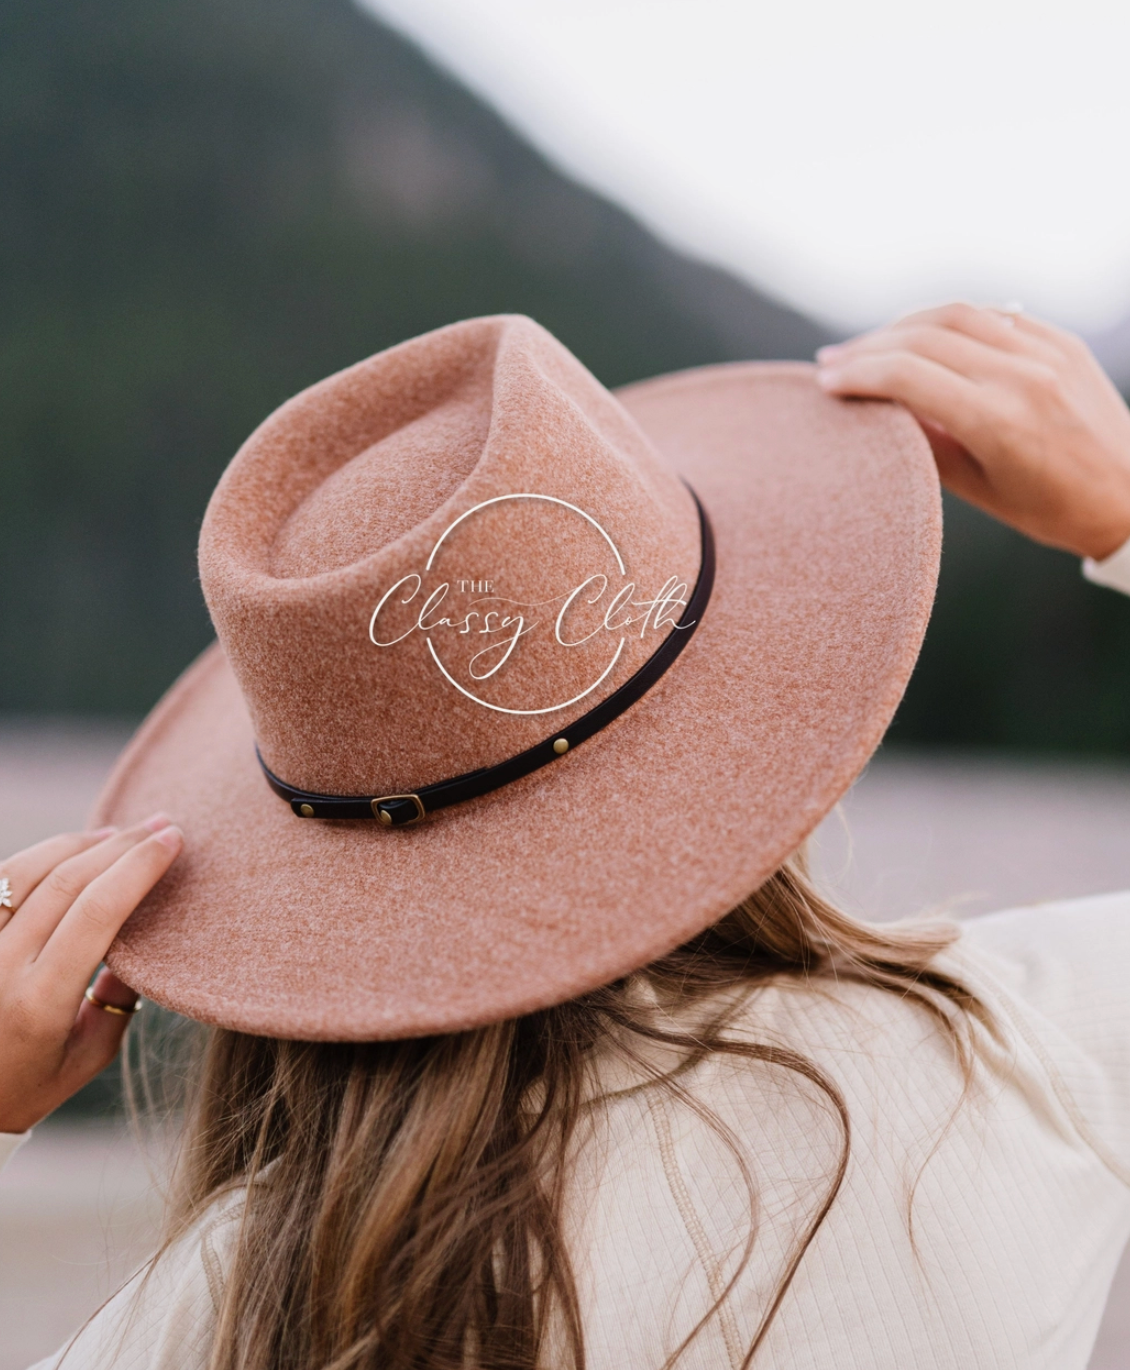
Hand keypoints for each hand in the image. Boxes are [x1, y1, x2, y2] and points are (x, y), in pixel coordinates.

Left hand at [0, 816, 182, 1132]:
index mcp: (40, 1002)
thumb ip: (119, 1000)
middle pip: (65, 881)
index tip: (172, 842)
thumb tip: (143, 940)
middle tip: (159, 826)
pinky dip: (38, 856)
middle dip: (120, 844)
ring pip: (25, 870)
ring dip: (77, 842)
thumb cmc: (25, 1085)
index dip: (138, 868)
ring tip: (118, 833)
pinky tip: (69, 850)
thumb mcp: (87, 1057)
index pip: (96, 912)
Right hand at [815, 303, 1129, 559]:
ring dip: (902, 325)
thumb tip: (879, 411)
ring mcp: (1046, 351)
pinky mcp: (1060, 340)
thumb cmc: (1053, 508)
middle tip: (832, 362)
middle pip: (923, 337)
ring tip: (869, 345)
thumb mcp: (978, 490)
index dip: (857, 374)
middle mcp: (1023, 376)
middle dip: (867, 347)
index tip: (826, 384)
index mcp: (1000, 421)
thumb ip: (926, 445)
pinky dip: (946, 323)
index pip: (906, 375)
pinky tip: (920, 337)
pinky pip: (991, 315)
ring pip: (955, 314)